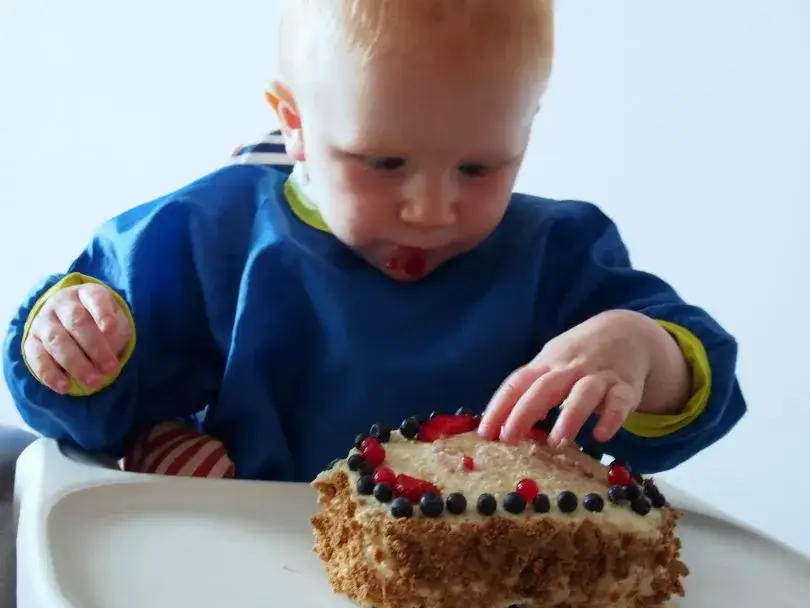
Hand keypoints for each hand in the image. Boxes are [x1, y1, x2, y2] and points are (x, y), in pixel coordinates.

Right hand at [23, 283, 132, 393]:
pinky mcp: (31, 341)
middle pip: (76, 321)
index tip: (110, 327)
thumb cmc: (100, 322)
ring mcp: (43, 321)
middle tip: (110, 368)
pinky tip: (65, 387)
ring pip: (56, 340)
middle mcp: (62, 303)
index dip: (102, 312)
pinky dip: (50, 374)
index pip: (94, 297)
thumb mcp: (116, 322)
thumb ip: (115, 332)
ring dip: (76, 364)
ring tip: (93, 382)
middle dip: (95, 347)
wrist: (68, 322)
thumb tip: (107, 348)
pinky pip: (37, 358)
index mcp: (86, 293)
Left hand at [478, 310, 679, 447]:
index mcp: (546, 364)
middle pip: (544, 387)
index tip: (484, 433)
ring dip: (569, 416)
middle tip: (508, 439)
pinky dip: (611, 418)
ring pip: (583, 393)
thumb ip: (532, 392)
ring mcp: (599, 375)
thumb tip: (501, 426)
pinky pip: (619, 402)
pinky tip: (601, 436)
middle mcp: (570, 368)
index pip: (517, 383)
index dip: (499, 407)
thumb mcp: (552, 364)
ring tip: (557, 442)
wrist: (626, 331)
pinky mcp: (626, 386)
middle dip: (524, 412)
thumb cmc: (578, 357)